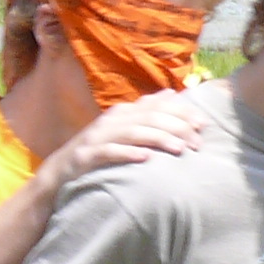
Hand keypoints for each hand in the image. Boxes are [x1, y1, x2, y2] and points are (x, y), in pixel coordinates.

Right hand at [46, 89, 206, 186]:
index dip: (182, 112)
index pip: (157, 106)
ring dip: (159, 139)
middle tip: (197, 142)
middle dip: (177, 128)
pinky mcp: (88, 155)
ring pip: (134, 133)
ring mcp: (99, 137)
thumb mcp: (123, 128)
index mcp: (123, 112)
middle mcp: (112, 120)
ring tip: (180, 149)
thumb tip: (171, 93)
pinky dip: (128, 153)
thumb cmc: (99, 150)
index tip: (202, 124)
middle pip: (149, 118)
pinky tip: (145, 158)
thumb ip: (146, 111)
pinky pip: (110, 152)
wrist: (60, 171)